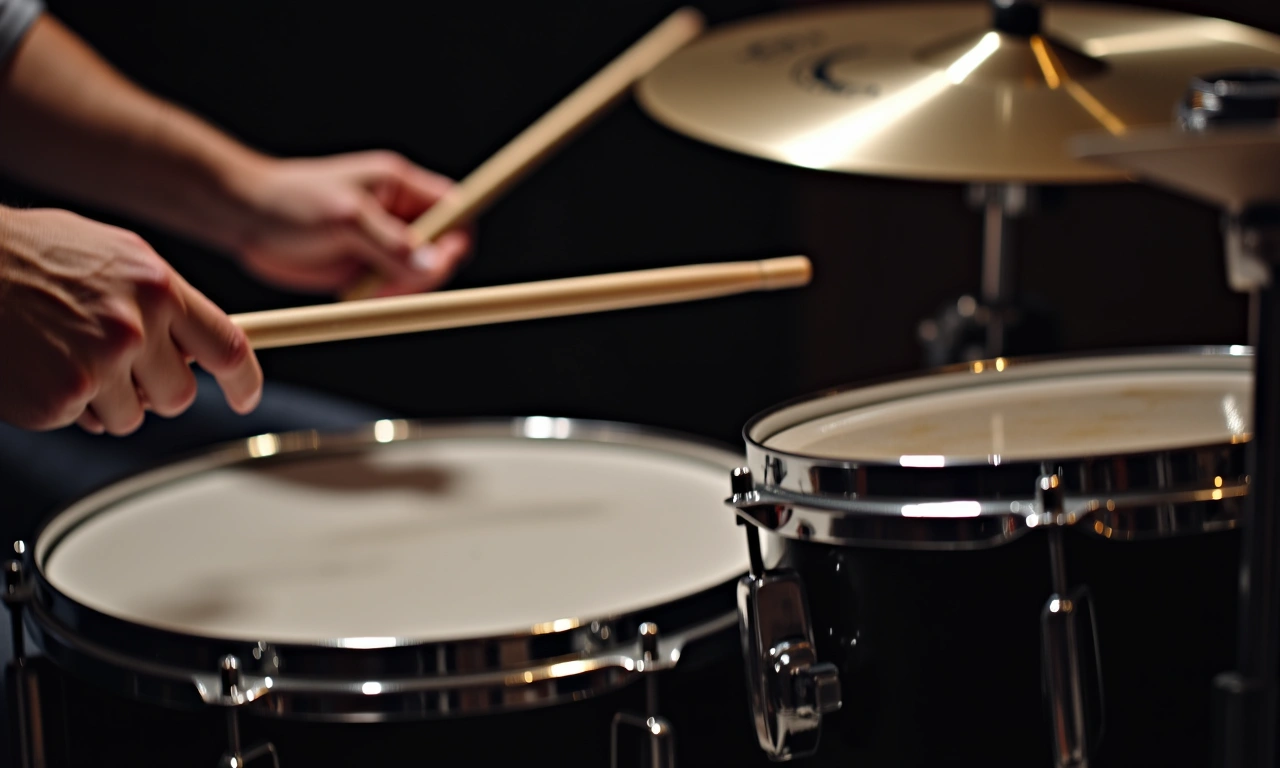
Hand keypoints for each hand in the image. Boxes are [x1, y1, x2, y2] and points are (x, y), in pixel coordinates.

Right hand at [0, 207, 262, 434]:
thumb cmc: (33, 256)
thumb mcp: (117, 257)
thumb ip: (163, 300)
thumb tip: (198, 345)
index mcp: (156, 287)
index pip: (229, 347)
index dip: (245, 381)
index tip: (245, 396)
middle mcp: (134, 327)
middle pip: (181, 395)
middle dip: (157, 389)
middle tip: (118, 364)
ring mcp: (97, 366)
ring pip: (133, 417)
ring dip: (107, 399)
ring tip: (68, 354)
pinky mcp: (60, 399)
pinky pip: (84, 422)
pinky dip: (65, 404)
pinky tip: (42, 366)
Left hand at [228, 151, 472, 297]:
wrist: (245, 217)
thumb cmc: (291, 200)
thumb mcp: (346, 218)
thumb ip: (392, 242)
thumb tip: (434, 264)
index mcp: (400, 186)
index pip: (455, 208)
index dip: (457, 235)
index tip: (439, 259)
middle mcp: (397, 214)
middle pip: (443, 247)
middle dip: (427, 270)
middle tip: (396, 282)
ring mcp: (383, 243)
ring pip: (419, 274)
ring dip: (403, 288)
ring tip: (368, 287)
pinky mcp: (365, 267)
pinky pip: (393, 289)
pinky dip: (383, 298)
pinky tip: (355, 293)